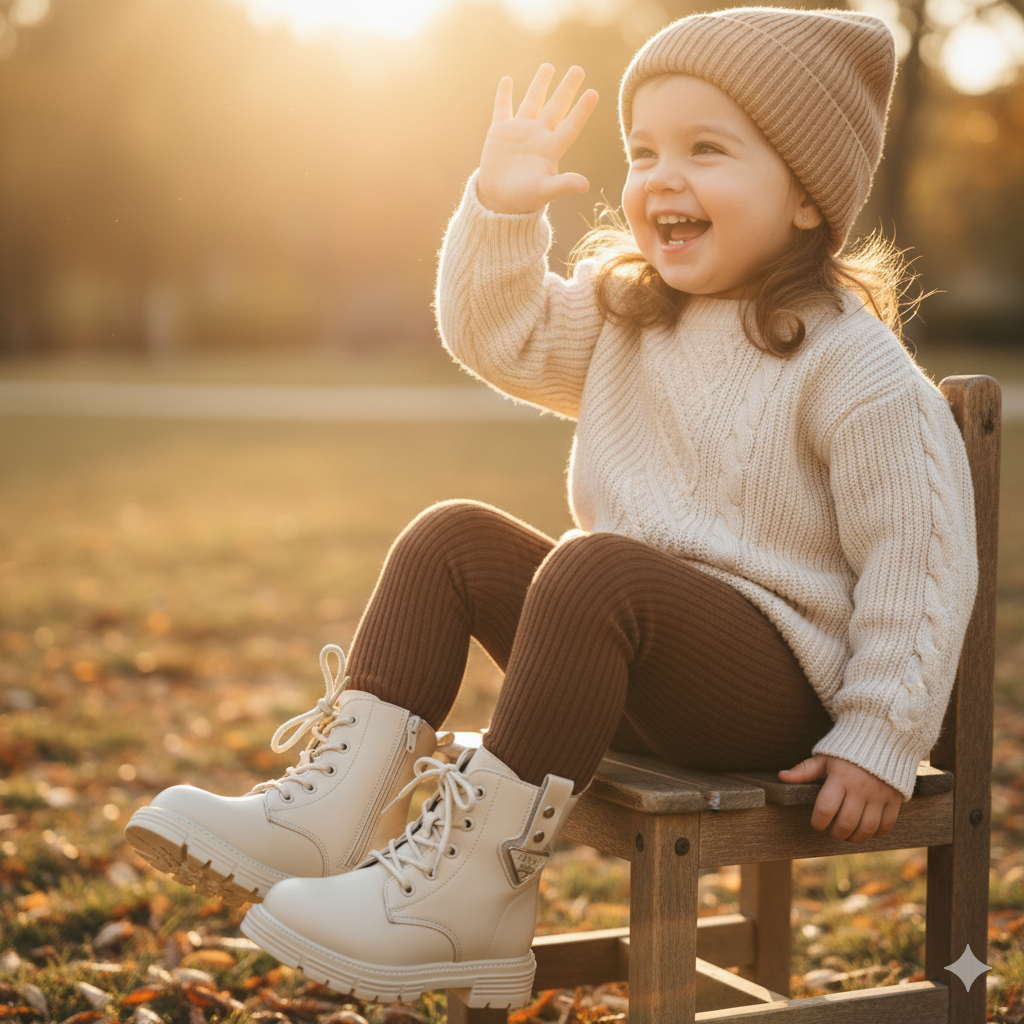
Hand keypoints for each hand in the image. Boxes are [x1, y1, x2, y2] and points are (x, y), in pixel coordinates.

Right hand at [477, 64, 598, 214]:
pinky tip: (507, 80)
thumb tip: (585, 185)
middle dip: (566, 88)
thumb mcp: (544, 192)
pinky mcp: (500, 132)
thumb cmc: (524, 199)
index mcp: (551, 148)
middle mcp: (538, 136)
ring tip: (549, 66)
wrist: (498, 201)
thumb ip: (563, 185)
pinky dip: (503, 94)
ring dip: (540, 84)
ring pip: (532, 101)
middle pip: (555, 106)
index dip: (582, 110)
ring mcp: (519, 132)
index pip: (570, 125)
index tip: (593, 93)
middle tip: (578, 69)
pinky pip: (502, 108)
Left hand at [778, 754, 902, 842]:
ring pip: (866, 829)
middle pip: (845, 824)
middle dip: (835, 833)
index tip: (816, 823)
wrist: (882, 737)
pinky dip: (876, 834)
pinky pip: (886, 825)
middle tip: (831, 830)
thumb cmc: (846, 750)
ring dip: (854, 838)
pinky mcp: (894, 798)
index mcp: (839, 778)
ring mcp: (879, 795)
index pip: (824, 809)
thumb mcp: (824, 757)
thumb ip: (804, 770)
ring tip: (847, 834)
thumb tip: (782, 776)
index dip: (817, 822)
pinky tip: (866, 830)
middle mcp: (860, 788)